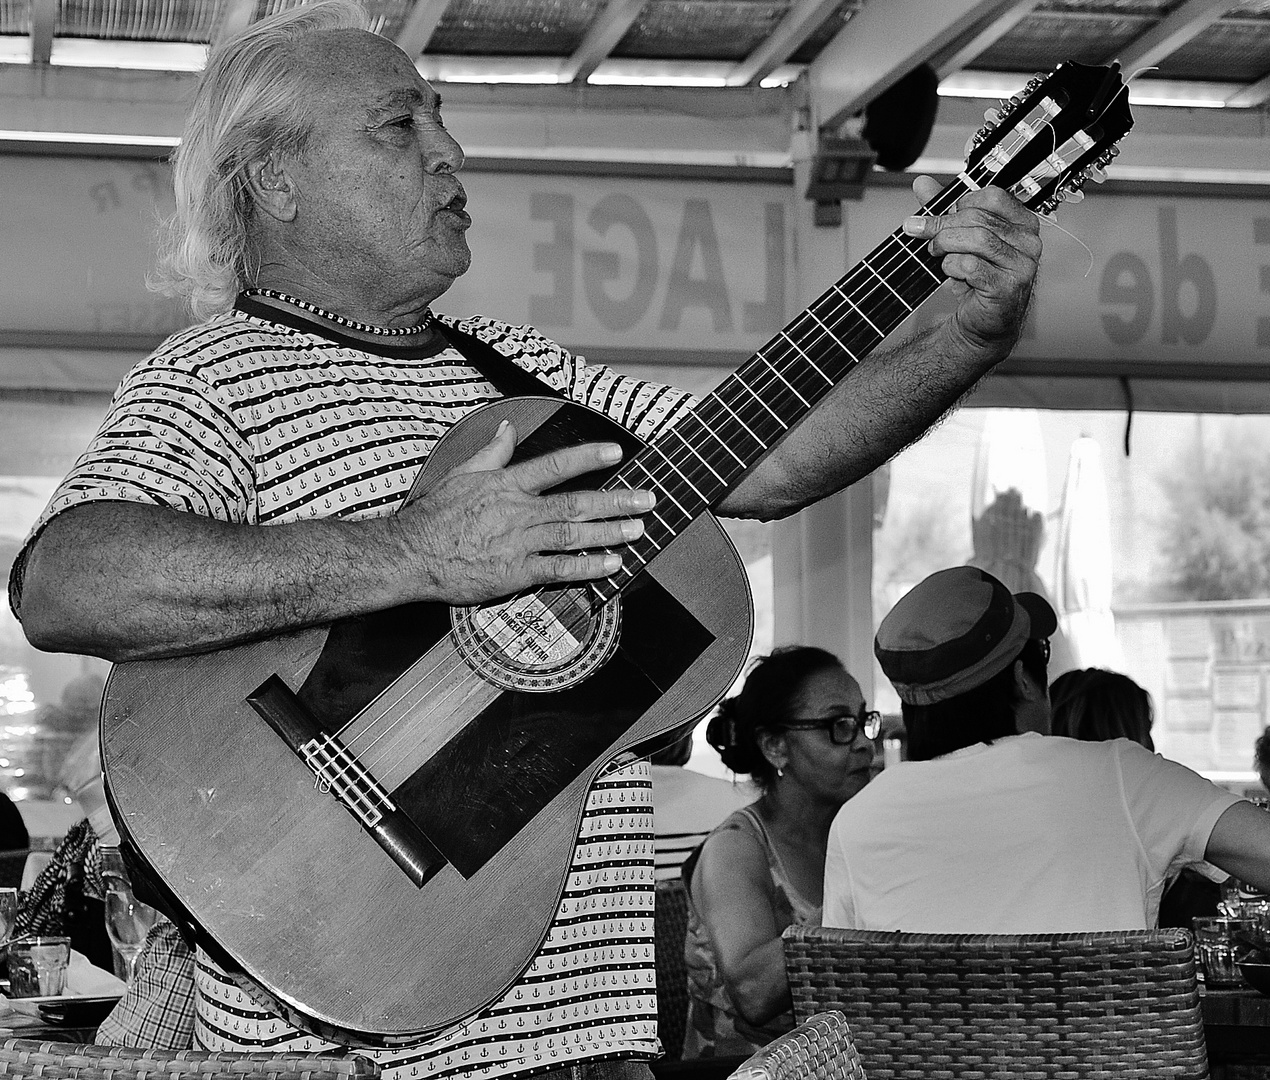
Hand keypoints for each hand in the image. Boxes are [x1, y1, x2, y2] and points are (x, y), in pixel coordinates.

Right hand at [398, 420, 654, 604]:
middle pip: (575, 503)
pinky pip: (558, 569)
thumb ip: (493, 452)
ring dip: (609, 532)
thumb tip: (507, 428)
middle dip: (616, 500)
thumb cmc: (436, 515)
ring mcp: (518, 544)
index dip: (589, 456)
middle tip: (647, 498)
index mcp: (506, 484)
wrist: (412, 555)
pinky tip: (612, 564)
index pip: (555, 465)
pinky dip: (587, 567)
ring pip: (573, 536)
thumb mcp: (462, 473)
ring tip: (638, 528)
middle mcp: (518, 512)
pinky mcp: (515, 574)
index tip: (617, 451)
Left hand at [905, 175, 1040, 357]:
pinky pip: (973, 267)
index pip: (992, 197)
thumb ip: (943, 210)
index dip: (958, 203)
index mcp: (1022, 222)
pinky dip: (953, 268)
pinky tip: (951, 274)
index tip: (934, 215)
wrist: (981, 323)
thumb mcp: (958, 239)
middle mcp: (1028, 241)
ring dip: (946, 245)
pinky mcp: (1009, 287)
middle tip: (920, 232)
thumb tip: (921, 184)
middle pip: (980, 218)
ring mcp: (1022, 265)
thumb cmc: (975, 280)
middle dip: (942, 224)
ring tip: (935, 254)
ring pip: (977, 240)